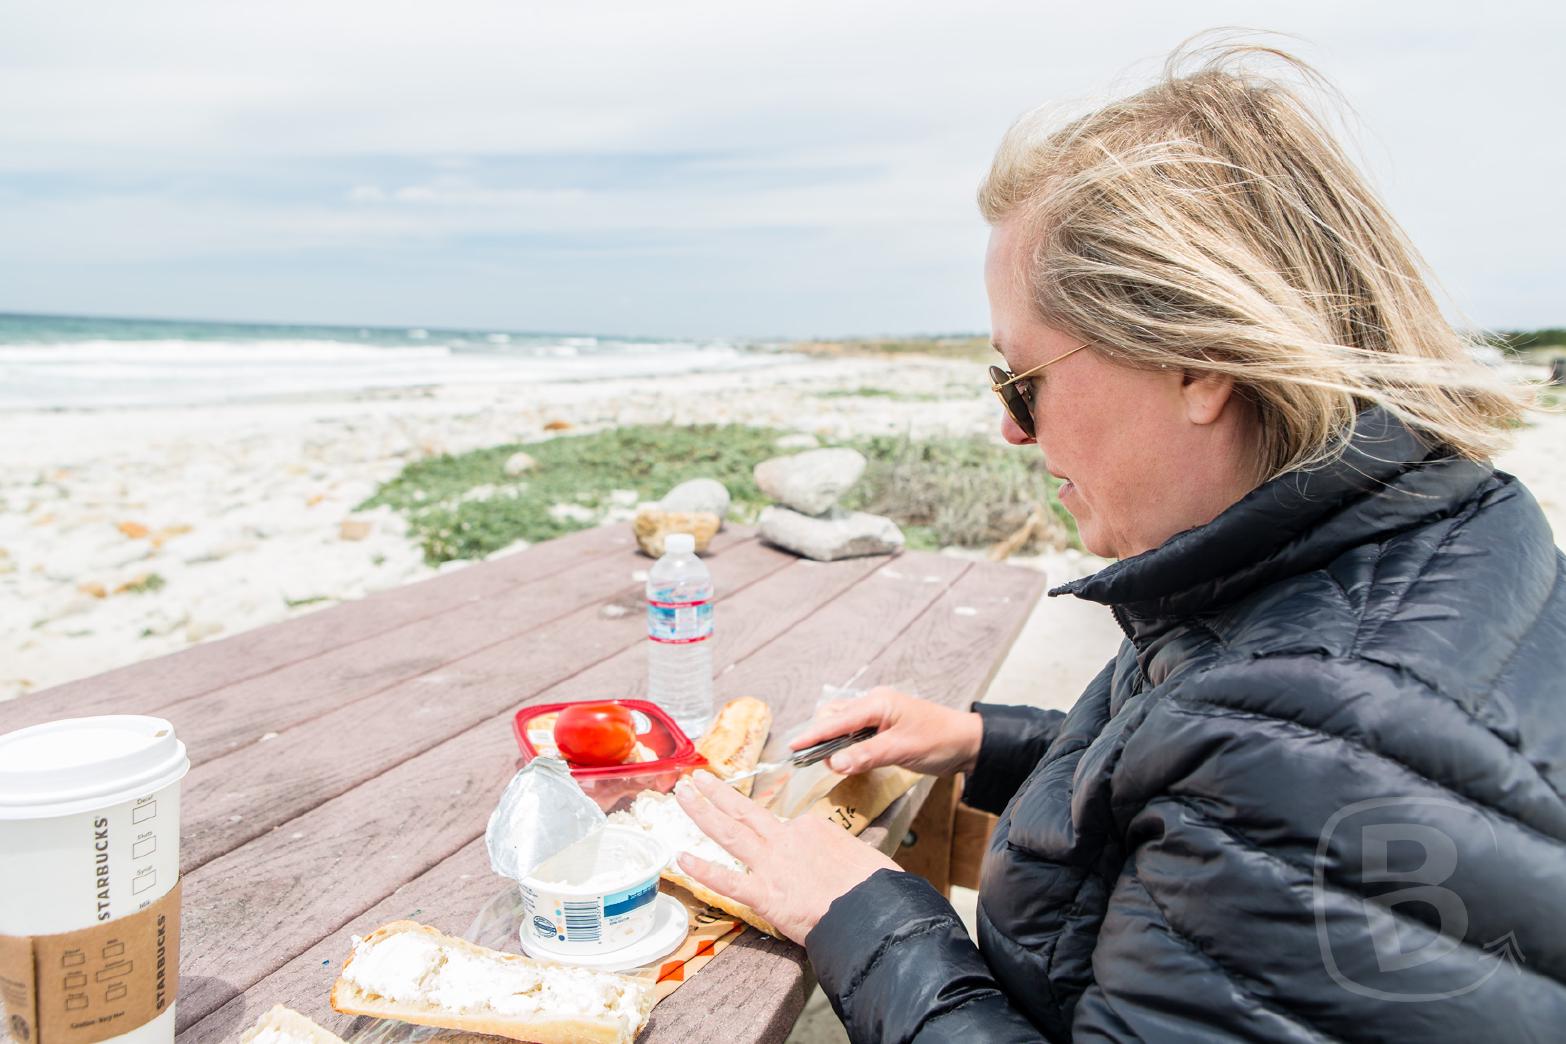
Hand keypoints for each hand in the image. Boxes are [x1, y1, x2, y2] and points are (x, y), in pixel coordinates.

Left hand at [673, 770, 899, 944]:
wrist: (874, 911)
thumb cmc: (876, 887)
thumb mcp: (863, 857)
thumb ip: (842, 855)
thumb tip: (843, 865)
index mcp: (813, 828)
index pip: (785, 824)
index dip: (774, 830)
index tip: (769, 833)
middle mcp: (787, 839)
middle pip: (746, 811)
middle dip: (717, 793)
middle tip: (696, 778)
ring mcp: (772, 865)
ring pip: (729, 832)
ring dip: (702, 812)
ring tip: (683, 794)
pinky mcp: (764, 894)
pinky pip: (726, 880)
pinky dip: (702, 869)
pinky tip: (681, 859)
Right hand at [789, 687, 982, 776]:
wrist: (967, 742)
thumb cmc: (938, 740)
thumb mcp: (901, 750)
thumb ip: (866, 756)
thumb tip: (834, 763)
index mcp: (877, 703)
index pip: (837, 720)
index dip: (814, 734)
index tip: (793, 746)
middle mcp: (875, 705)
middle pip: (835, 717)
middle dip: (820, 737)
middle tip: (809, 760)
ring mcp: (879, 715)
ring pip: (844, 725)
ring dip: (833, 742)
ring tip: (826, 761)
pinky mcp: (884, 728)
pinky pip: (856, 733)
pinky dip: (846, 745)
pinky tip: (845, 759)